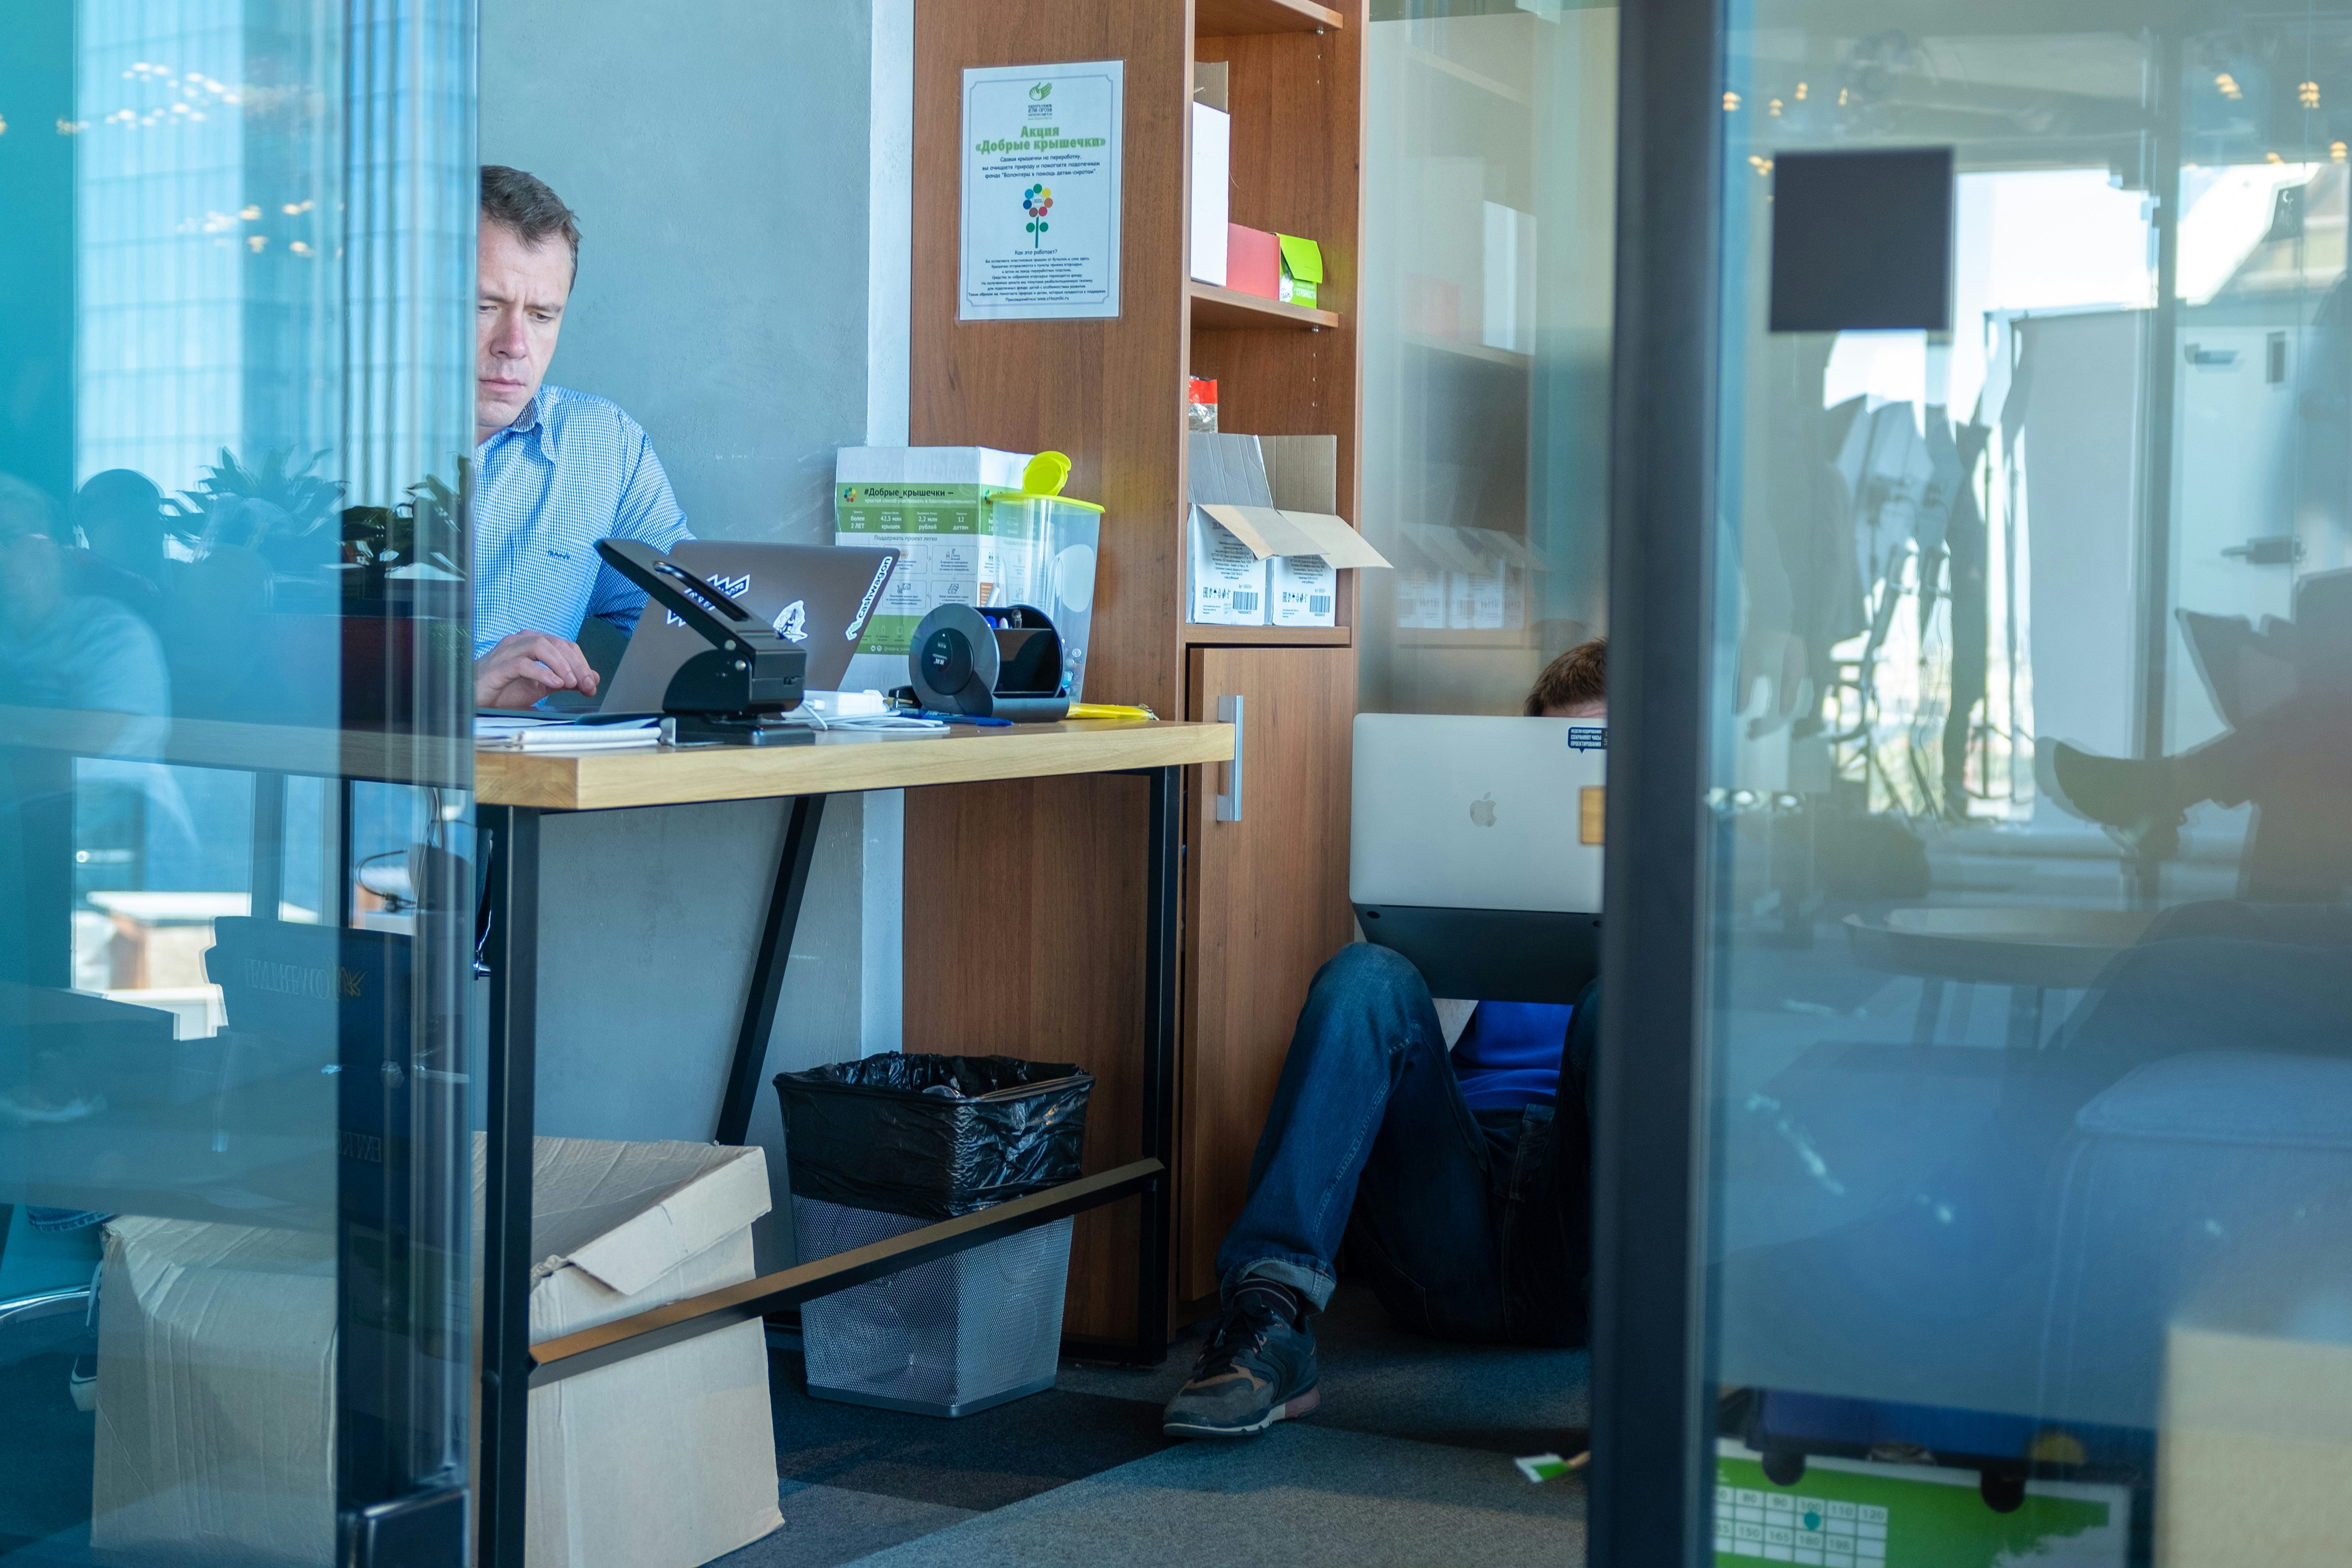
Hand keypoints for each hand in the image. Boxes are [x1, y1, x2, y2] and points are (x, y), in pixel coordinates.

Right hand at [475, 631, 598, 708]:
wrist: (473, 696)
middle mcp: (522, 641)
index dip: (582, 663)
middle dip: (576, 665)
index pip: (565, 646)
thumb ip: (564, 680)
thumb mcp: (541, 686)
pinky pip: (523, 663)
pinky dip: (542, 673)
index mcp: (533, 643)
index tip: (591, 684)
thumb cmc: (504, 688)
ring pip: (541, 646)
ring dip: (561, 665)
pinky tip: (554, 684)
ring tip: (572, 683)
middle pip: (557, 643)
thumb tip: (591, 679)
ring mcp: (509, 651)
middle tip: (586, 685)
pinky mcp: (498, 666)